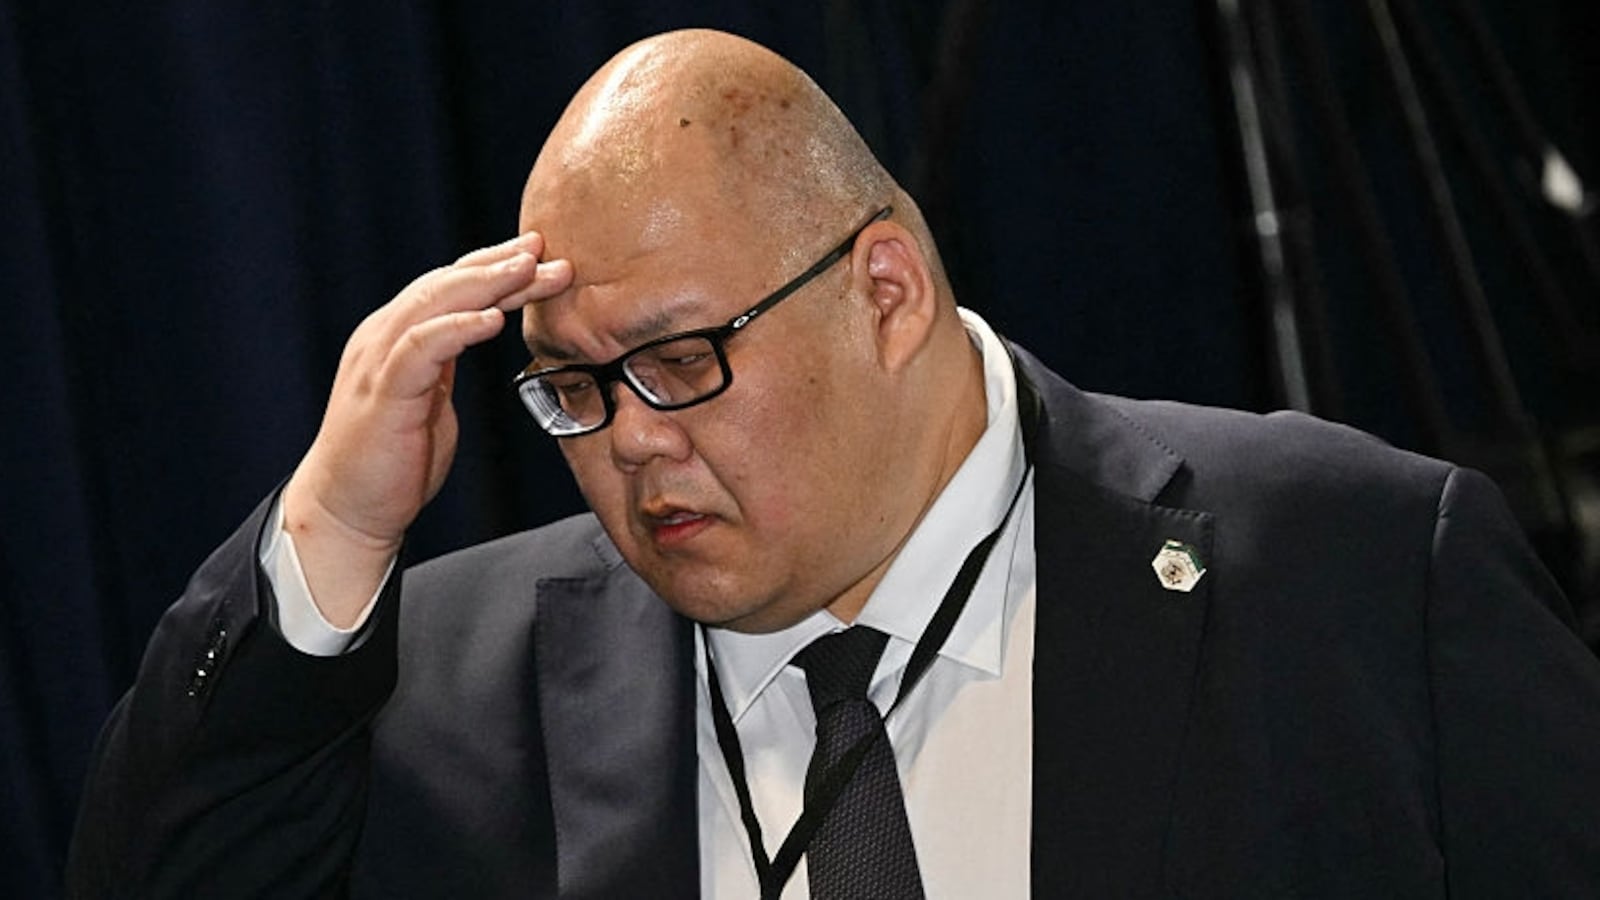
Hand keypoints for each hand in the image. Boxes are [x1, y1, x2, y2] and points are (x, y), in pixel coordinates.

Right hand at [282, 232, 572, 626]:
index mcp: (396, 337)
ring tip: (529, 270)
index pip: (448, 287)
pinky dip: (457, 328)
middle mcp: (383, 338)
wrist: (347, 510)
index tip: (538, 253)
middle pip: (447, 284)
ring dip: (486, 284)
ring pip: (434, 303)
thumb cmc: (392, 459)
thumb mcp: (429, 398)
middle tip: (546, 250)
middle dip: (499, 264)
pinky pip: (420, 348)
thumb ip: (447, 363)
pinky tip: (493, 319)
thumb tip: (480, 334)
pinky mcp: (383, 393)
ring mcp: (379, 362)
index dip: (492, 265)